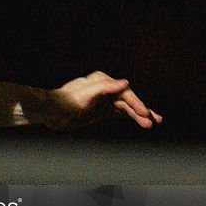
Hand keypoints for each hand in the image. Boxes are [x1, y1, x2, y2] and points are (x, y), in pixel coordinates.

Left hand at [44, 71, 162, 130]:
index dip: (136, 104)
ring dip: (137, 116)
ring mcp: (103, 100)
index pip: (125, 93)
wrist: (51, 112)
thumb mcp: (87, 93)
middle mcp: (105, 88)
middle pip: (127, 101)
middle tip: (154, 121)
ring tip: (151, 124)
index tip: (145, 114)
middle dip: (141, 111)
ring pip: (124, 108)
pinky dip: (128, 117)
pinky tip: (139, 120)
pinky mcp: (100, 110)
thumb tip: (125, 83)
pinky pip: (118, 113)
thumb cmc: (67, 101)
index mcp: (102, 80)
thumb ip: (106, 87)